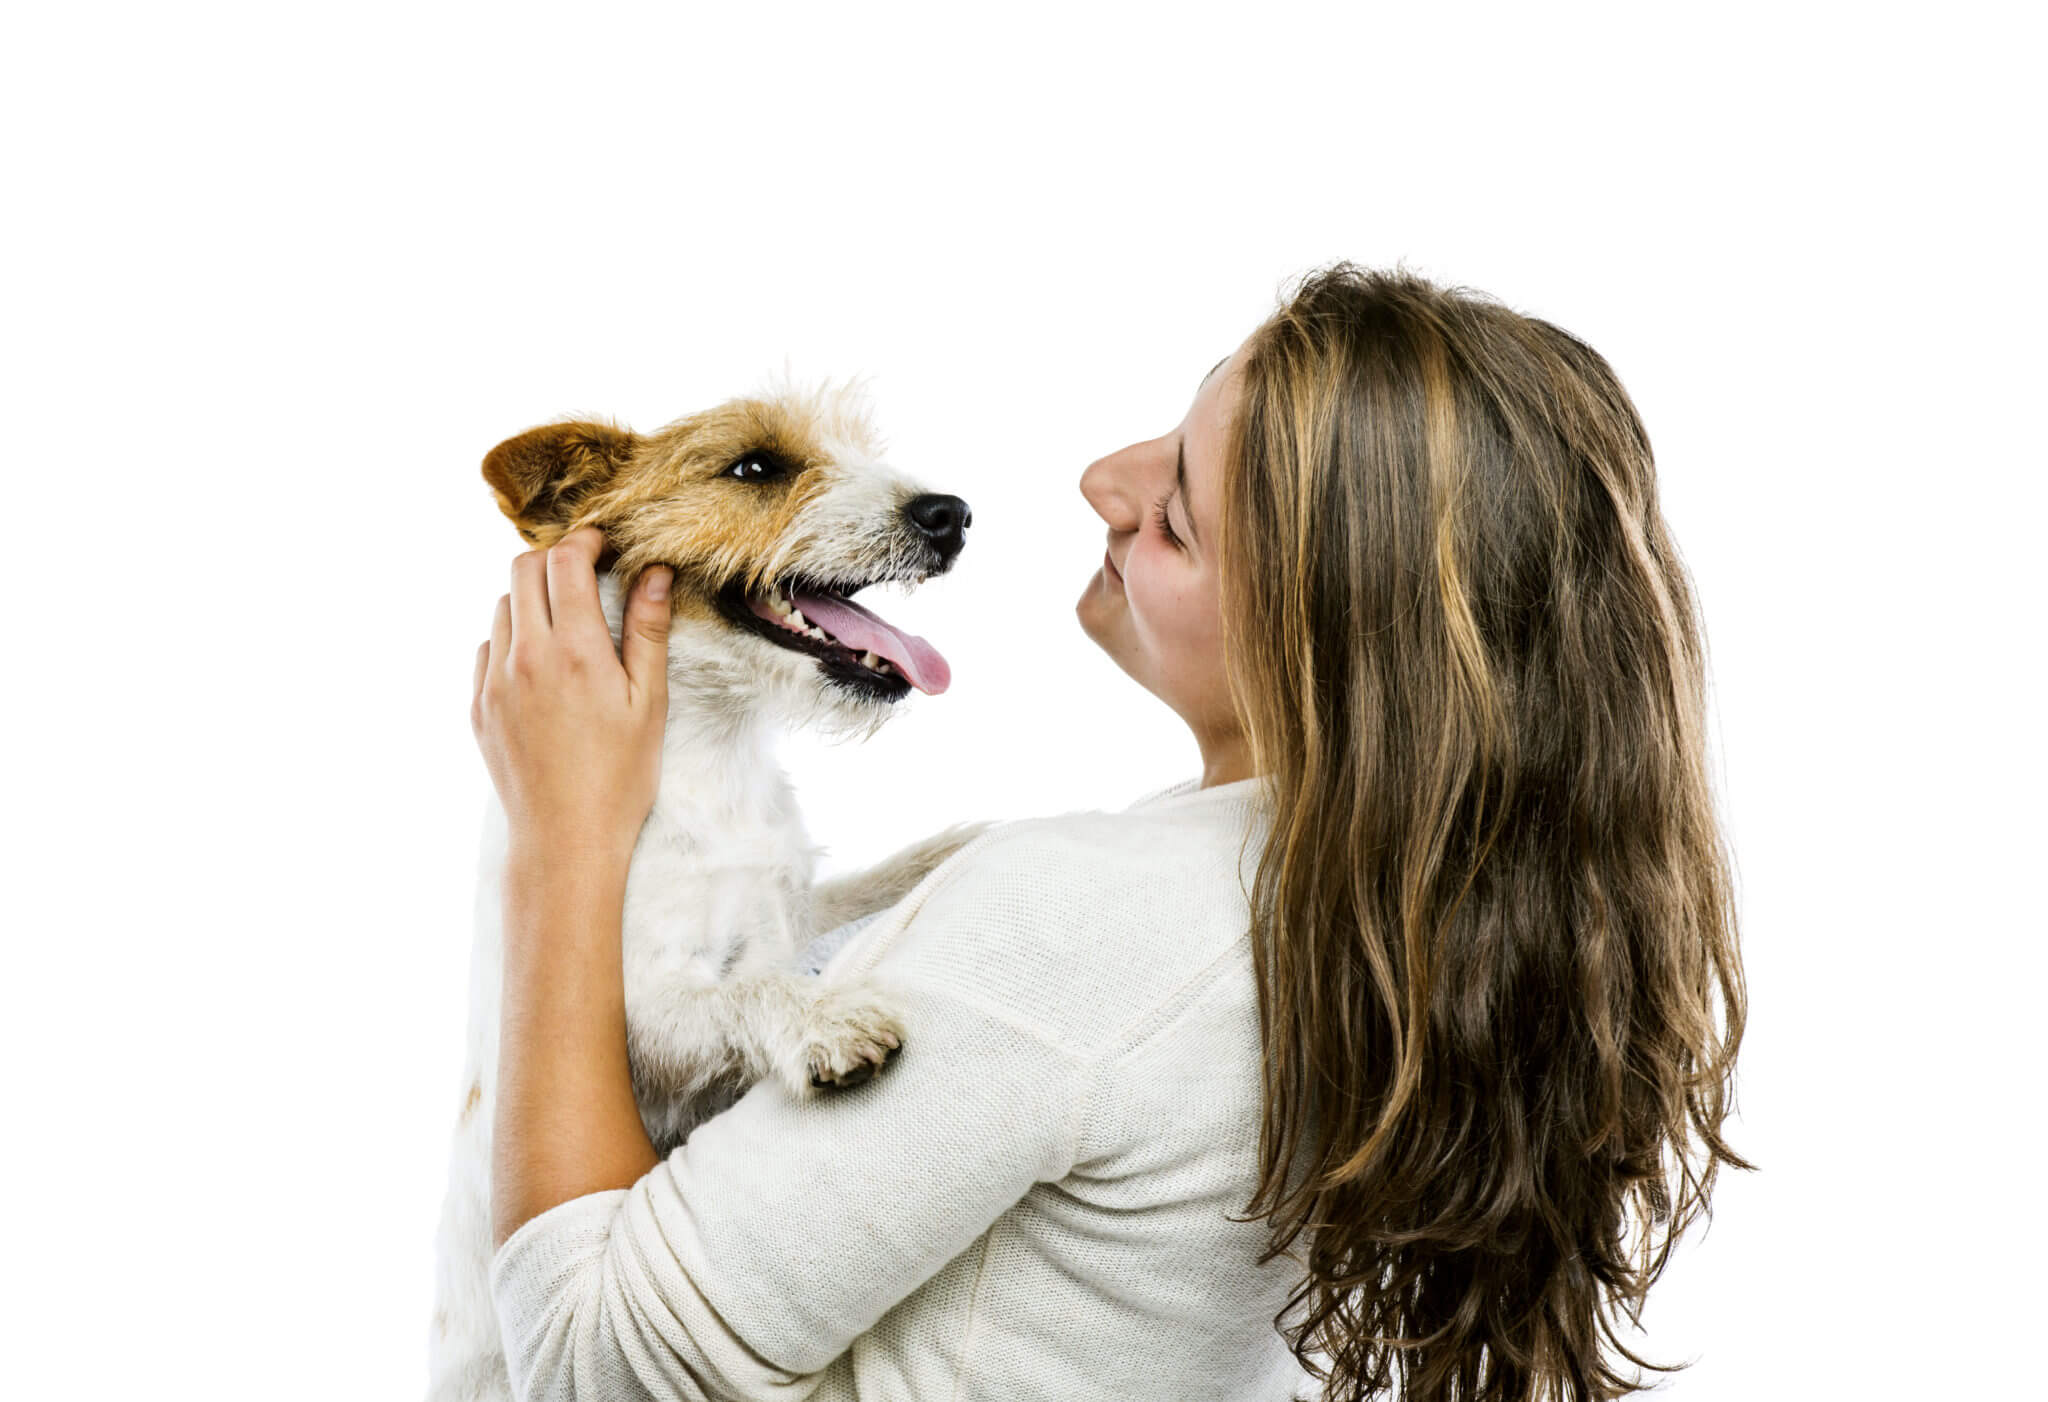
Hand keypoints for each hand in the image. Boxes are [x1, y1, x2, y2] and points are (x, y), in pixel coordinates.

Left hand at [470, 526, 674, 866]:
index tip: (604, 544)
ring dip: (532, 598)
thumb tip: (655, 572)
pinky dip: (513, 639)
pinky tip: (543, 666)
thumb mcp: (649, 703)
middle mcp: (526, 658)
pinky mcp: (479, 706)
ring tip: (567, 623)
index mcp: (576, 653)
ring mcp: (494, 682)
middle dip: (555, 559)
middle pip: (523, 569)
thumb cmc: (620, 776)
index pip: (566, 562)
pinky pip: (489, 648)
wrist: (566, 839)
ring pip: (503, 606)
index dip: (585, 540)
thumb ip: (647, 631)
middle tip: (586, 573)